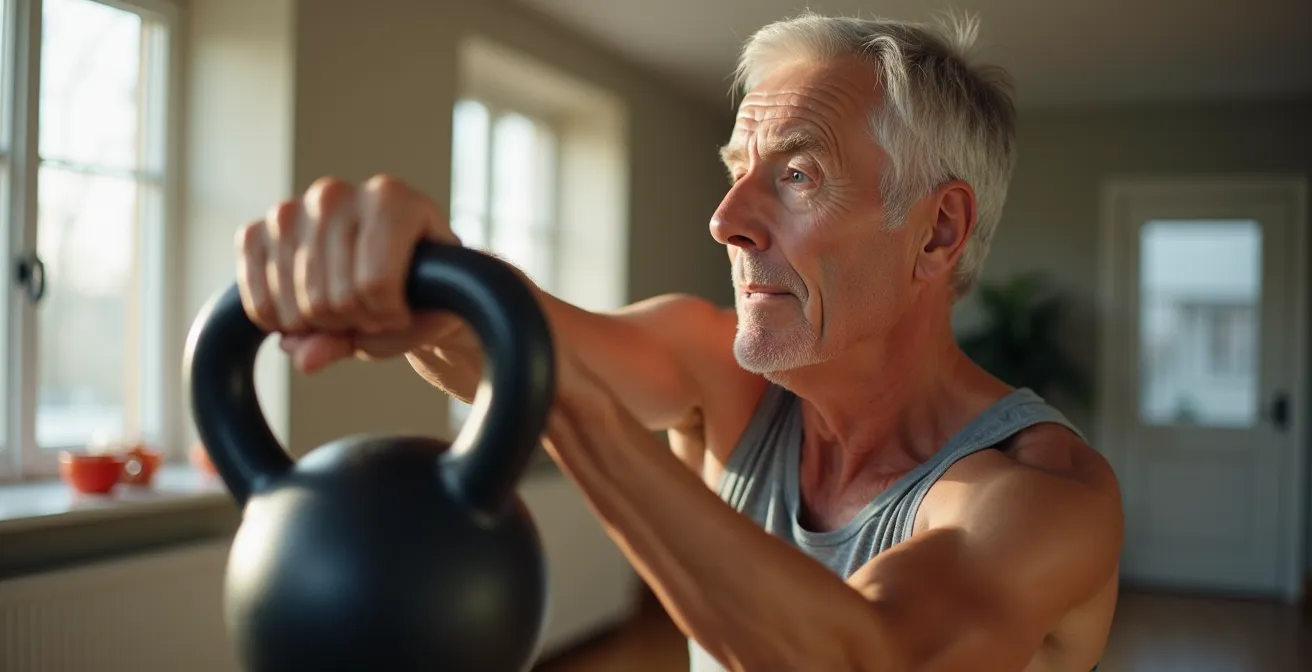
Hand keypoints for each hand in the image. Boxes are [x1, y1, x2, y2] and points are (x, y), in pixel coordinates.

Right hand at [234, 175, 465, 373]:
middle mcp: (335, 194)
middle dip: (355, 323)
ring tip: (345, 310)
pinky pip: (257, 301)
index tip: (402, 314)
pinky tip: (306, 315)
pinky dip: (280, 323)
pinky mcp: (255, 232)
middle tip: (371, 313)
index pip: (375, 282)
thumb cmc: (414, 292)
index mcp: (391, 199)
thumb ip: (372, 341)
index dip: (389, 317)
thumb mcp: (414, 319)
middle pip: (333, 297)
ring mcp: (290, 210)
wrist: (389, 270)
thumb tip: (305, 358)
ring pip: (296, 305)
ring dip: (320, 327)